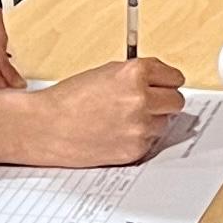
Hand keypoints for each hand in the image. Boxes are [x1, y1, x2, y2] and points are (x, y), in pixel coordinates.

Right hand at [23, 58, 185, 163]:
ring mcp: (139, 126)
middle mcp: (141, 99)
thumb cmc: (68, 99)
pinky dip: (138, 138)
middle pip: (176, 101)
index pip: (174, 76)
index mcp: (134, 73)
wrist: (46, 126)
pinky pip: (150, 142)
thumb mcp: (105, 73)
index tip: (164, 84)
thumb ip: (135, 75)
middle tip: (149, 102)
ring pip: (164, 123)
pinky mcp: (135, 149)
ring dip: (150, 121)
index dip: (166, 81)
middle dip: (164, 101)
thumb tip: (158, 81)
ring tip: (123, 119)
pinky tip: (116, 133)